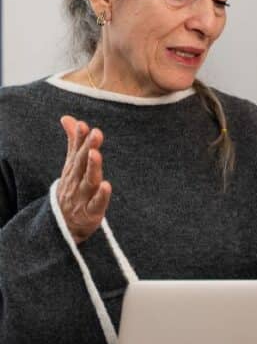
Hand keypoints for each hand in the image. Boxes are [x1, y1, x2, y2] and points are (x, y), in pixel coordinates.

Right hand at [57, 115, 111, 243]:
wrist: (63, 225)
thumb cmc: (72, 189)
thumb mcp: (71, 166)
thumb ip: (74, 142)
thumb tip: (68, 118)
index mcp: (73, 169)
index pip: (76, 151)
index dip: (80, 138)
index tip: (86, 125)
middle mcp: (76, 181)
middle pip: (81, 163)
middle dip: (87, 147)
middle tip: (96, 133)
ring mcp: (82, 197)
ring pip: (88, 181)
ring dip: (92, 167)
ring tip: (96, 153)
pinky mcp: (91, 212)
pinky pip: (96, 204)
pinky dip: (101, 196)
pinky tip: (107, 186)